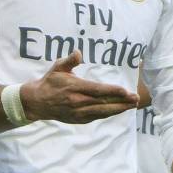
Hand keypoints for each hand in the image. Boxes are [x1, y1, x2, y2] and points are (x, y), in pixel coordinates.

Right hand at [20, 51, 138, 122]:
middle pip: (103, 102)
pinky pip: (97, 117)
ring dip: (119, 109)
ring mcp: (78, 112)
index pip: (97, 90)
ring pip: (102, 112)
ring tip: (132, 105)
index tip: (125, 91)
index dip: (112, 91)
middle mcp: (78, 102)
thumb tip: (78, 52)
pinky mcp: (78, 119)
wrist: (36, 102)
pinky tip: (119, 110)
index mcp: (75, 88)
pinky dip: (109, 113)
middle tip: (136, 99)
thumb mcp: (57, 68)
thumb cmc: (50, 82)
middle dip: (121, 101)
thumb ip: (69, 61)